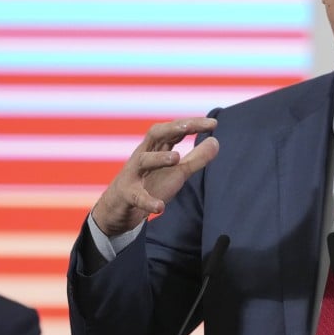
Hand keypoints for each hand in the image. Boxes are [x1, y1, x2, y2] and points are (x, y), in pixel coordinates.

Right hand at [91, 118, 218, 235]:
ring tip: (177, 158)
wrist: (117, 210)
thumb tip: (216, 141)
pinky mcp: (126, 195)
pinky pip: (137, 196)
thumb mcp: (176, 172)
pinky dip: (148, 201)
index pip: (174, 130)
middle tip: (190, 127)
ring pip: (143, 160)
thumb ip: (195, 158)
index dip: (192, 124)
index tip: (214, 124)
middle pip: (155, 134)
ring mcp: (132, 175)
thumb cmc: (149, 185)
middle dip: (173, 128)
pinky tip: (160, 207)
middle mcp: (142, 156)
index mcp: (156, 148)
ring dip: (159, 158)